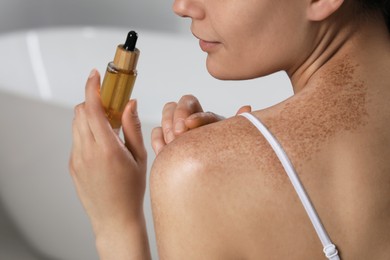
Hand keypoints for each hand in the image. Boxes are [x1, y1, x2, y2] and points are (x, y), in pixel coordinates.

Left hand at [69, 69, 146, 234]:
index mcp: (107, 148)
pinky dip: (87, 132)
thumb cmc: (131, 190)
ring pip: (76, 124)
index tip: (95, 75)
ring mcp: (77, 159)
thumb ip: (132, 127)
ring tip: (108, 126)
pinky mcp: (73, 165)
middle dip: (93, 101)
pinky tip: (103, 144)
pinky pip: (76, 139)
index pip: (93, 108)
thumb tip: (130, 103)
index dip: (92, 87)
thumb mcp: (139, 157)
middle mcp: (87, 151)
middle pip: (81, 112)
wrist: (114, 218)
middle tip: (110, 103)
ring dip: (89, 116)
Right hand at [151, 94, 250, 154]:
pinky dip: (158, 140)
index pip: (192, 105)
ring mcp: (176, 130)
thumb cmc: (227, 158)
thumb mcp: (233, 141)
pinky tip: (164, 151)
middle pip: (177, 104)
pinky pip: (156, 133)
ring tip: (173, 144)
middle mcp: (191, 119)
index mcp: (207, 118)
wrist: (215, 182)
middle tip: (178, 136)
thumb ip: (238, 124)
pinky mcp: (165, 143)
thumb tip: (246, 107)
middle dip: (175, 117)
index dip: (188, 113)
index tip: (188, 125)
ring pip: (166, 113)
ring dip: (166, 126)